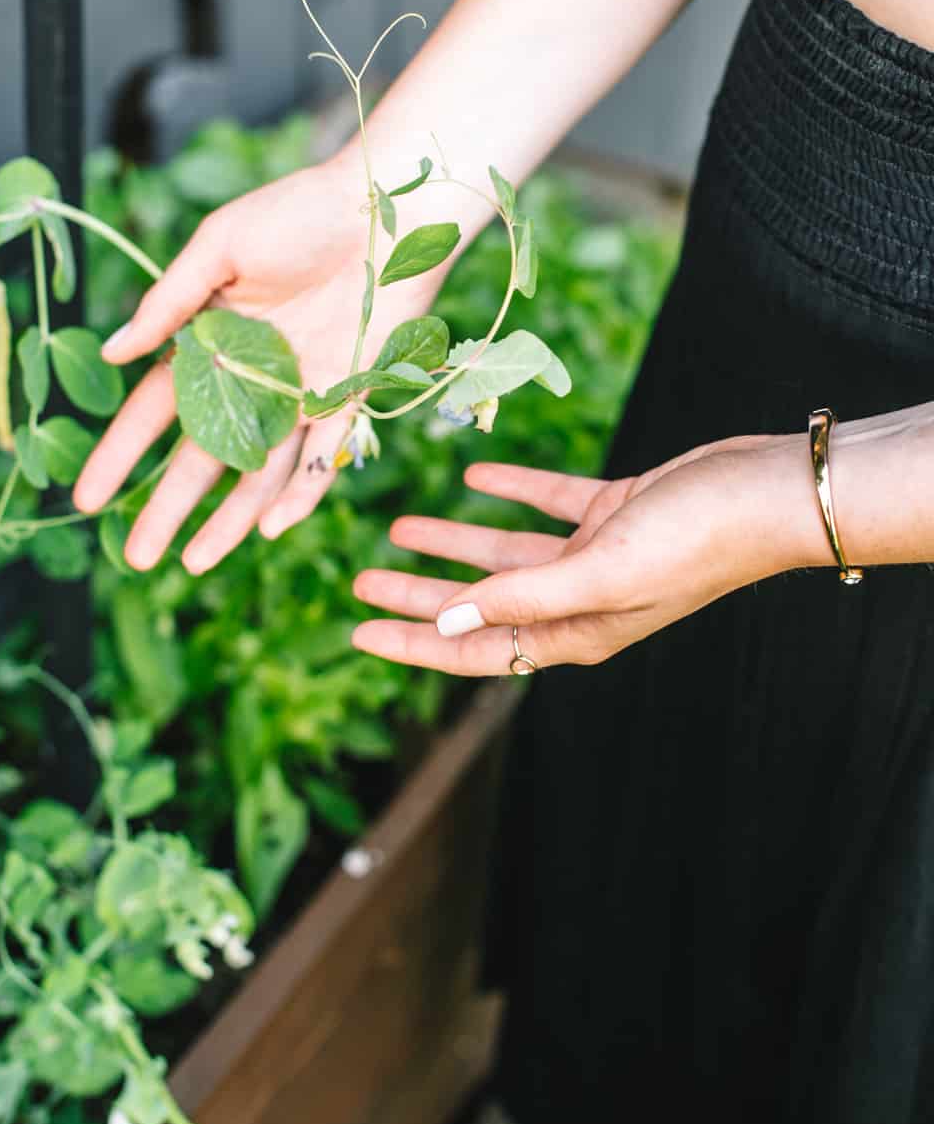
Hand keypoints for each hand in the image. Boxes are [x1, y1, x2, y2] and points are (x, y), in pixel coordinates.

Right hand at [73, 156, 445, 572]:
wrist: (387, 203)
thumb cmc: (300, 211)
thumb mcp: (220, 245)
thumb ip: (171, 302)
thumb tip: (114, 354)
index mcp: (212, 338)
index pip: (156, 410)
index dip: (122, 453)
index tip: (88, 498)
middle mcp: (255, 375)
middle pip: (204, 454)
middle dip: (168, 505)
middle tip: (135, 556)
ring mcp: (303, 390)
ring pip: (261, 470)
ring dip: (230, 517)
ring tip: (196, 563)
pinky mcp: (353, 394)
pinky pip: (325, 455)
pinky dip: (302, 491)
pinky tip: (272, 528)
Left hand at [352, 434, 816, 673]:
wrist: (765, 492)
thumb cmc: (692, 541)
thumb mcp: (600, 572)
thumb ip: (523, 596)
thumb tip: (450, 623)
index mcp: (574, 631)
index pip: (476, 649)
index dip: (414, 643)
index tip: (359, 634)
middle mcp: (578, 600)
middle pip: (478, 602)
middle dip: (418, 594)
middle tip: (359, 579)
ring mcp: (595, 555)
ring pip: (503, 553)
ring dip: (452, 541)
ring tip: (398, 528)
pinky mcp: (612, 511)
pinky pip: (545, 503)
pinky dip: (509, 490)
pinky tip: (474, 474)